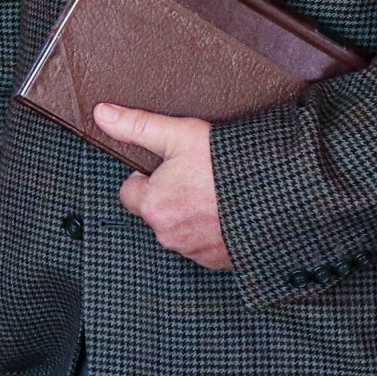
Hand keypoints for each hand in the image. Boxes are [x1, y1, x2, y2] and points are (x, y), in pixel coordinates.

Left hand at [92, 103, 232, 270]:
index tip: (168, 164)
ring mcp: (194, 251)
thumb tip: (103, 114)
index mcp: (153, 205)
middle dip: (169, 194)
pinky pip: (203, 244)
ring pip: (178, 228)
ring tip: (212, 189)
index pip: (130, 192)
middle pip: (155, 211)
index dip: (147, 174)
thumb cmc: (225, 163)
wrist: (273, 190)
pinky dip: (210, 229)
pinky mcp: (217, 261)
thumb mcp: (178, 133)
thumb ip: (137, 125)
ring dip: (189, 213)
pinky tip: (225, 208)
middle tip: (194, 173)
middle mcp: (168, 234)